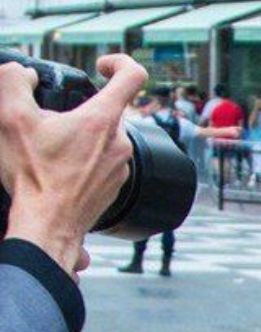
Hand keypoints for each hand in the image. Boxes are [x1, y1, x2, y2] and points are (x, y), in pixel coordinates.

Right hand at [0, 54, 146, 276]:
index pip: (132, 76)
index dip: (118, 62)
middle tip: (51, 122)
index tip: (99, 66)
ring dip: (81, 136)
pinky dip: (85, 158)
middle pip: (108, 109)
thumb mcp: (10, 117)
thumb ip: (13, 81)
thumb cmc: (34, 177)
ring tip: (53, 149)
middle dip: (80, 109)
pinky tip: (61, 168)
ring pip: (104, 137)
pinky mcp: (116, 185)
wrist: (48, 225)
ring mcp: (121, 166)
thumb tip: (23, 75)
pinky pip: (103, 160)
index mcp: (102, 120)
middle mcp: (120, 142)